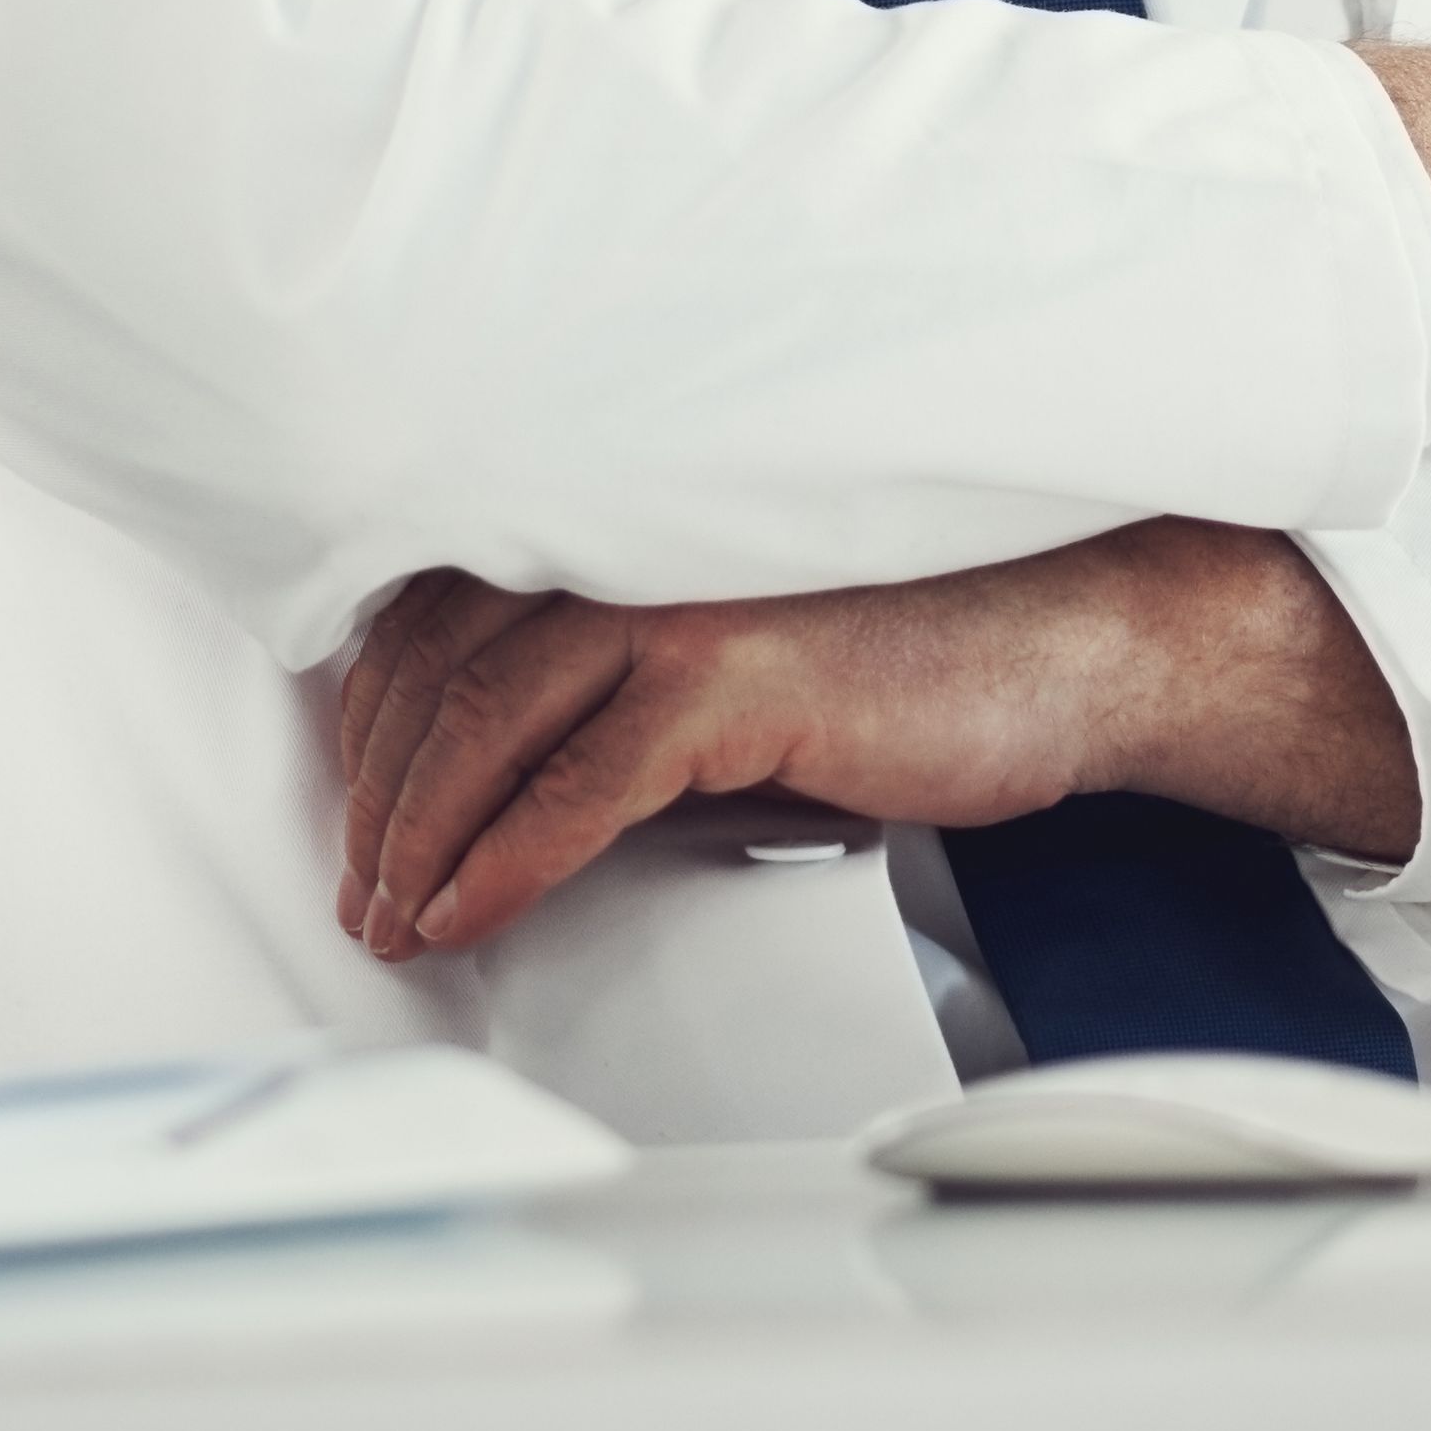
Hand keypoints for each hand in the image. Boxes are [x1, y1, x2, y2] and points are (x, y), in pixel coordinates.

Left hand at [328, 523, 1420, 961]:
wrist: (1075, 641)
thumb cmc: (927, 646)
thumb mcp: (742, 650)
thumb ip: (628, 673)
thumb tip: (510, 766)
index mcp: (624, 515)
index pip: (439, 607)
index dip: (376, 717)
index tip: (355, 801)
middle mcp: (629, 533)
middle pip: (438, 665)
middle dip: (378, 790)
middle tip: (359, 885)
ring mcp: (672, 595)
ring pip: (484, 723)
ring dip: (419, 836)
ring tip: (396, 916)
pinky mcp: (726, 672)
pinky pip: (576, 784)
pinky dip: (504, 858)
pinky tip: (467, 911)